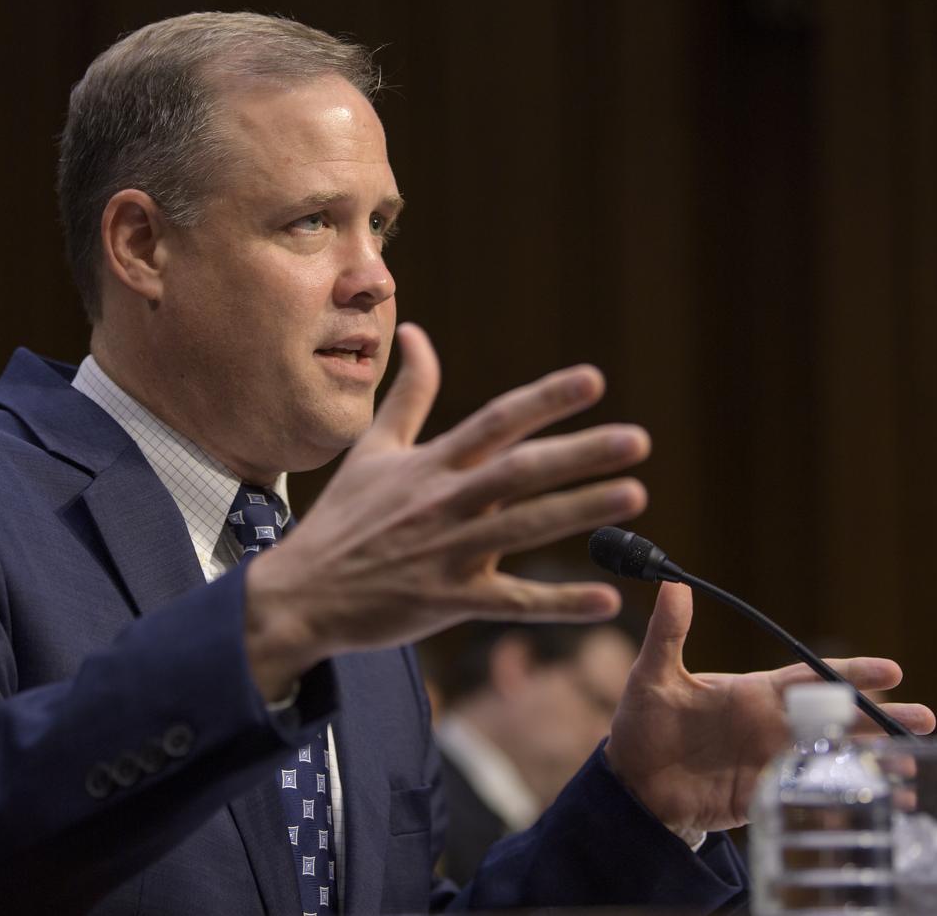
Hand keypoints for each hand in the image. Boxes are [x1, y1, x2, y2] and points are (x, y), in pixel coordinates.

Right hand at [245, 323, 650, 697]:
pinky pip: (511, 602)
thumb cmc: (341, 520)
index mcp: (430, 464)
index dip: (544, 400)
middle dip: (579, 454)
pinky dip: (557, 603)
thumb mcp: (372, 450)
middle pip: (520, 471)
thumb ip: (407, 394)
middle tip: (637, 440)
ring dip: (580, 512)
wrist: (300, 593)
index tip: (593, 381)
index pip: (495, 421)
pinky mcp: (447, 601)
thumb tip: (420, 334)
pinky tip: (605, 600)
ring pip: (523, 529)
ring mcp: (447, 552)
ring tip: (633, 496)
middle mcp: (444, 502)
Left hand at [604, 581, 936, 839]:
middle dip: (879, 717)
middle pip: (834, 718)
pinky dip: (845, 799)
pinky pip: (811, 795)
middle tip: (924, 720)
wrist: (632, 784)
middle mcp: (769, 724)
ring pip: (831, 756)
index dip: (848, 673)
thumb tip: (673, 584)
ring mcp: (770, 761)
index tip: (890, 670)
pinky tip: (878, 804)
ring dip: (872, 760)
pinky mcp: (764, 795)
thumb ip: (668, 634)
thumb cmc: (643, 724)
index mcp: (751, 693)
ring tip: (912, 766)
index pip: (809, 677)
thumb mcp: (653, 676)